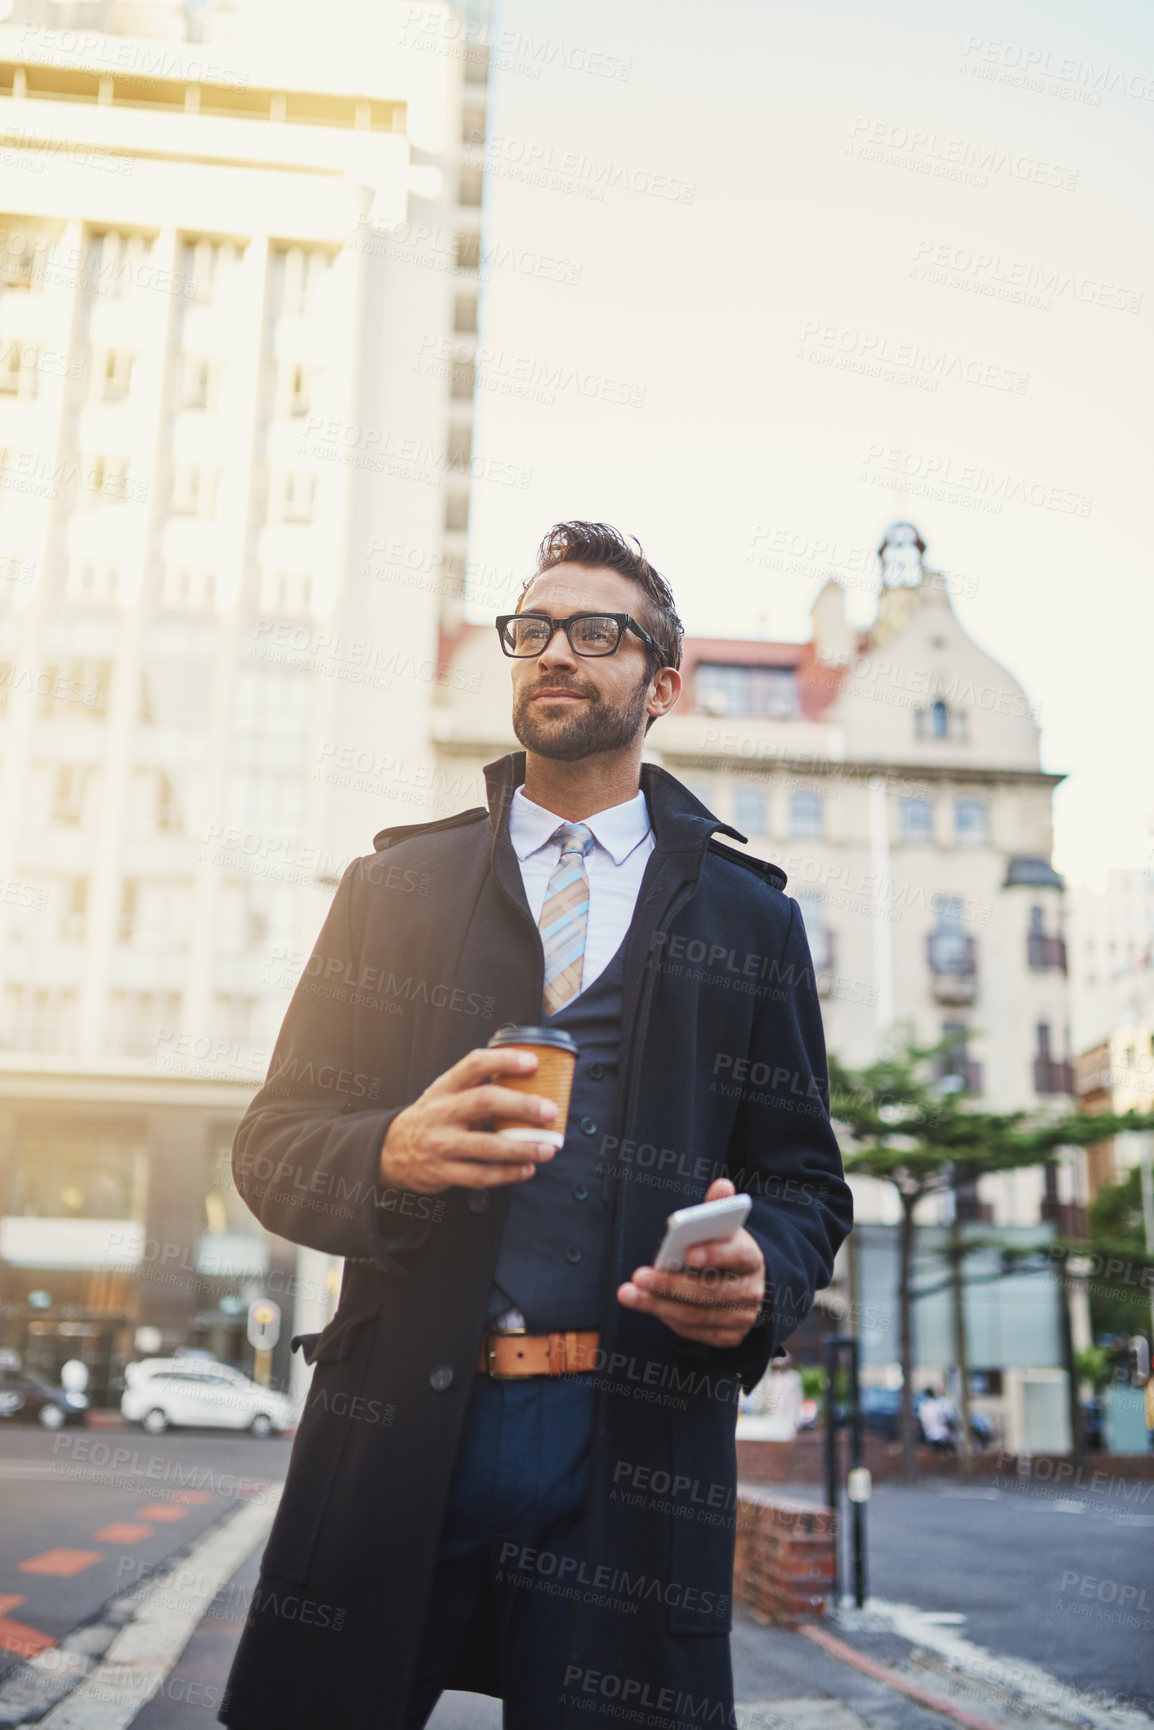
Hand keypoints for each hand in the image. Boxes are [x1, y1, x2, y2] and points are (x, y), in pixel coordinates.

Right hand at [380, 1047, 559, 1193]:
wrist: (391, 1150)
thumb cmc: (432, 1117)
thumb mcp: (446, 1095)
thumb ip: (478, 1089)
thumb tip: (531, 1087)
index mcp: (445, 1087)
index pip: (474, 1065)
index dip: (504, 1061)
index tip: (533, 1063)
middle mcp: (441, 1112)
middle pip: (484, 1102)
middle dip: (522, 1106)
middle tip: (550, 1111)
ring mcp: (441, 1144)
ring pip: (486, 1146)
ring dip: (522, 1148)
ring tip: (548, 1149)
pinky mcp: (442, 1172)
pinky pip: (480, 1175)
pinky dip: (508, 1174)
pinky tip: (527, 1169)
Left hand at [616, 1178, 765, 1347]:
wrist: (748, 1285)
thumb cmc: (727, 1252)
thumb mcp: (726, 1229)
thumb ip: (718, 1208)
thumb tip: (722, 1185)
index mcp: (752, 1258)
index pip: (737, 1255)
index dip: (714, 1254)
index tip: (687, 1253)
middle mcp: (751, 1291)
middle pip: (710, 1291)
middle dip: (671, 1284)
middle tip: (639, 1276)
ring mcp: (740, 1317)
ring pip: (696, 1314)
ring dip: (659, 1304)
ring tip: (630, 1293)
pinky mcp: (728, 1337)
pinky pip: (693, 1332)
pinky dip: (668, 1319)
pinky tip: (648, 1305)